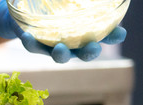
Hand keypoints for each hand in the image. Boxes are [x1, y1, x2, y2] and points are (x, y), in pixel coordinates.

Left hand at [0, 0, 126, 62]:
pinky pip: (32, 46)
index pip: (104, 37)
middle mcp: (71, 44)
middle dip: (89, 53)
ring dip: (61, 54)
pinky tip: (27, 36)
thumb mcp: (71, 4)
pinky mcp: (34, 45)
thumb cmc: (56, 8)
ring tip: (60, 48)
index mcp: (85, 34)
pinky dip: (30, 42)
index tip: (119, 33)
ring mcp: (53, 47)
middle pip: (83, 54)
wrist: (27, 12)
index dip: (113, 37)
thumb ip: (82, 2)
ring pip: (59, 56)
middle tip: (93, 47)